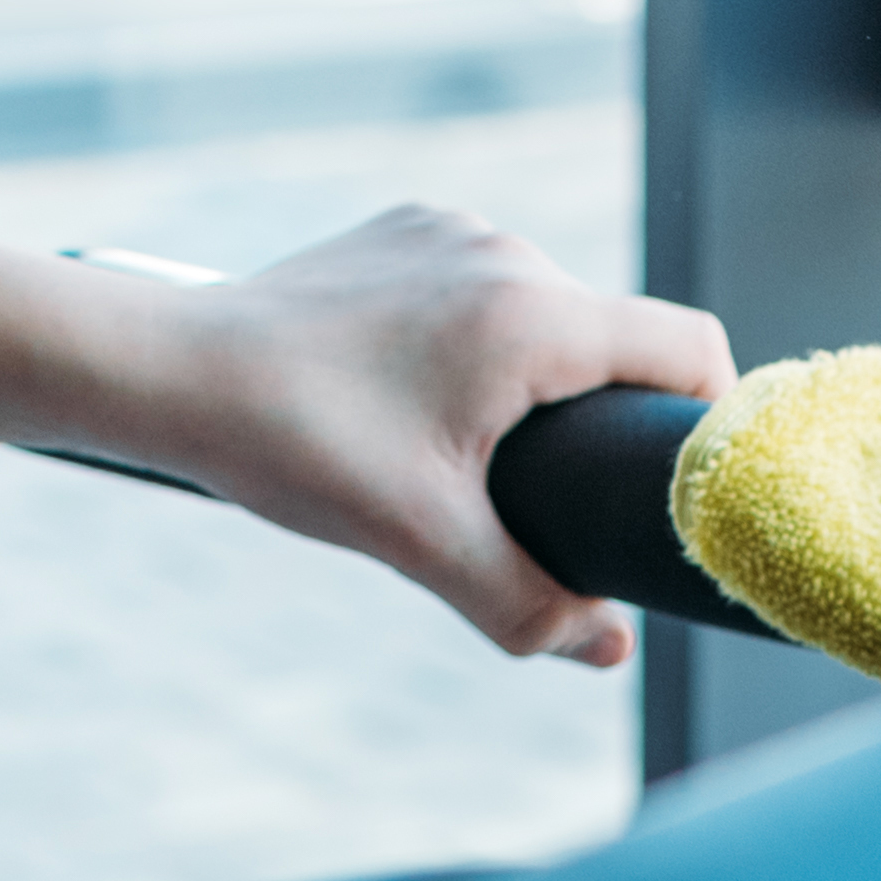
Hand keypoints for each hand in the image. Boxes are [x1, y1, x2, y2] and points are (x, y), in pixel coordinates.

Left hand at [122, 206, 736, 668]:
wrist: (172, 370)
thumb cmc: (294, 445)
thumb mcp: (422, 542)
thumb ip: (529, 605)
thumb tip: (609, 648)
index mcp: (533, 314)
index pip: (689, 348)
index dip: (709, 421)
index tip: (678, 488)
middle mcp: (505, 252)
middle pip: (617, 339)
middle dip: (605, 418)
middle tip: (558, 498)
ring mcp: (452, 232)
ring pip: (548, 314)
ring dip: (535, 382)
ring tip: (472, 454)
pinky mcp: (405, 232)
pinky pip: (484, 289)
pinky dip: (477, 344)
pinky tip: (420, 400)